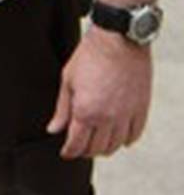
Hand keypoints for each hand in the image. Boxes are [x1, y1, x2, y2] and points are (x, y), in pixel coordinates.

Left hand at [47, 24, 152, 157]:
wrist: (118, 41)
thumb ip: (62, 109)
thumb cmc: (89, 57)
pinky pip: (134, 135)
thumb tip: (54, 130)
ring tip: (96, 143)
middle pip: (97, 148)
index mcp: (86, 111)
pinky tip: (119, 138)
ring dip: (105, 148)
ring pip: (116, 145)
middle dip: (85, 151)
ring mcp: (127, 115)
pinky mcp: (142, 109)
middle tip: (79, 147)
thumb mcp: (67, 81)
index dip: (69, 152)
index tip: (66, 153)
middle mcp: (108, 118)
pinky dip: (126, 140)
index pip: (77, 144)